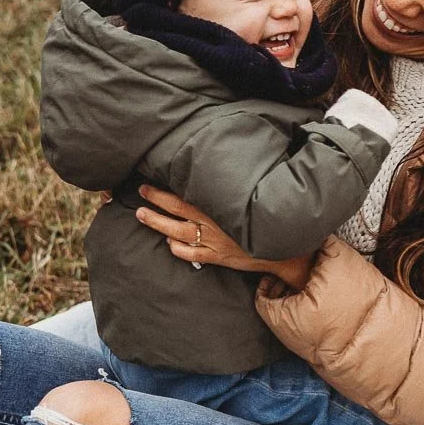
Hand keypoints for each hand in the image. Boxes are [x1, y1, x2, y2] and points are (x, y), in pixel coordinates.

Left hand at [134, 185, 310, 279]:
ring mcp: (212, 242)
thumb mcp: (253, 197)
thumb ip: (234, 186)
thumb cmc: (268, 218)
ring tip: (141, 215)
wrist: (283, 247)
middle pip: (176, 211)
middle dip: (155, 202)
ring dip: (157, 224)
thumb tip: (221, 168)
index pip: (184, 197)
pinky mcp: (217, 257)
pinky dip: (178, 250)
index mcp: (218, 208)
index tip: (149, 183)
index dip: (164, 191)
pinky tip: (169, 245)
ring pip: (177, 233)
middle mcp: (211, 224)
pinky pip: (192, 254)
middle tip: (140, 193)